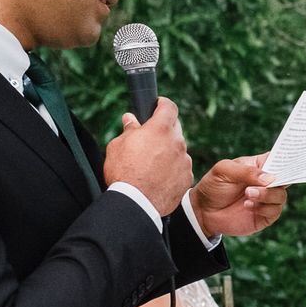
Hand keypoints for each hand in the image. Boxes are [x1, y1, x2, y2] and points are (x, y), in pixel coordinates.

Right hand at [103, 98, 191, 215]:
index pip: (169, 107)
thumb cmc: (123, 172)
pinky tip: (159, 176)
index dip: (163, 104)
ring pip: (179, 149)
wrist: (136, 202)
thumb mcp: (118, 145)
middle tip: (150, 137)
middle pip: (175, 128)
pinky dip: (173, 168)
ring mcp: (184, 160)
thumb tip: (131, 119)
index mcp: (160, 129)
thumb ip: (129, 130)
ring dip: (169, 150)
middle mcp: (177, 142)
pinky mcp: (187, 177)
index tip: (158, 105)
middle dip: (164, 129)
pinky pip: (181, 167)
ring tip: (151, 163)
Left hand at [192, 153, 287, 238]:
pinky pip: (274, 211)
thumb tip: (270, 178)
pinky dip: (263, 208)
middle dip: (281, 179)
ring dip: (266, 194)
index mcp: (260, 166)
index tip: (294, 159)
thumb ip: (247, 171)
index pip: (280, 159)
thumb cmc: (213, 186)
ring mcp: (267, 199)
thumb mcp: (224, 170)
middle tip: (270, 180)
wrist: (202, 211)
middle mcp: (267, 182)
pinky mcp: (264, 215)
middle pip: (286, 178)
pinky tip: (248, 205)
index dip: (289, 158)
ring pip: (281, 196)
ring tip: (248, 194)